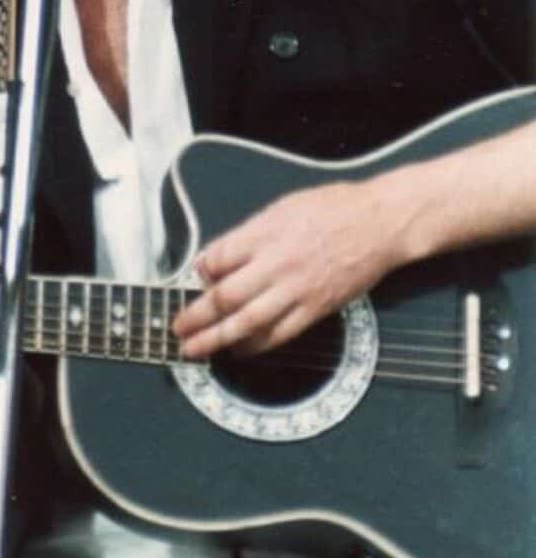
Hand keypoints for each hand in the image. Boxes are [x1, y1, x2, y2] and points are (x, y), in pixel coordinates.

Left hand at [172, 179, 402, 358]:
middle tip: (178, 327)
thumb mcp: (281, 207)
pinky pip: (279, 334)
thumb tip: (215, 257)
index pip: (217, 259)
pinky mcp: (315, 308)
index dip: (201, 272)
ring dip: (216, 338)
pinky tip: (238, 351)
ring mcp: (296, 289)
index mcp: (264, 232)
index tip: (196, 278)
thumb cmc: (332, 208)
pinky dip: (254, 345)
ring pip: (246, 321)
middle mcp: (276, 263)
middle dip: (196, 315)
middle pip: (224, 296)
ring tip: (195, 348)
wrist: (378, 222)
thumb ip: (247, 233)